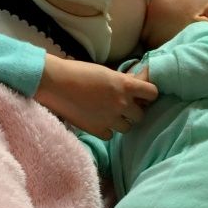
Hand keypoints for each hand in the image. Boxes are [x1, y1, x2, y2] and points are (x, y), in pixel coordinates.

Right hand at [35, 55, 157, 139]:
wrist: (55, 83)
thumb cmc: (78, 72)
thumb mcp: (106, 72)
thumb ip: (122, 81)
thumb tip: (134, 83)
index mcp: (125, 85)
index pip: (153, 93)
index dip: (148, 95)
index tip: (141, 96)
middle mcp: (121, 103)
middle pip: (140, 115)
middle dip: (132, 111)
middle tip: (122, 106)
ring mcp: (110, 118)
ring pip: (127, 127)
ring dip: (121, 122)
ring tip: (108, 114)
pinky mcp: (97, 129)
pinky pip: (110, 135)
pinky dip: (106, 130)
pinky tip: (97, 121)